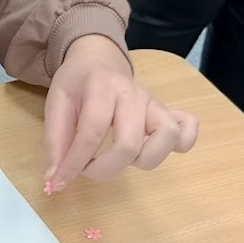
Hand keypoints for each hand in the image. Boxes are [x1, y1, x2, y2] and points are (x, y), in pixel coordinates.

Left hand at [43, 35, 197, 190]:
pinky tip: (155, 150)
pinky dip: (180, 144)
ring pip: (167, 137)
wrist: (98, 59)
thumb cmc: (76, 84)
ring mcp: (155, 102)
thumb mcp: (55, 105)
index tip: (60, 181)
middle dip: (105, 169)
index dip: (74, 164)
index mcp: (101, 87)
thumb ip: (55, 143)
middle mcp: (133, 94)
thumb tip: (55, 182)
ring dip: (144, 160)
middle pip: (130, 144)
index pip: (91, 134)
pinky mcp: (168, 111)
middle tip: (89, 168)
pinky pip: (188, 128)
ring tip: (123, 159)